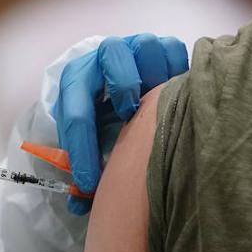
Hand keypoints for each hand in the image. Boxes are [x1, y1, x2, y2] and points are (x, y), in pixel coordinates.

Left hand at [52, 34, 187, 214]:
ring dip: (154, 74)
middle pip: (112, 52)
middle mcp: (105, 57)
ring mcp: (137, 48)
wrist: (117, 93)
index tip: (91, 180)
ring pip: (148, 46)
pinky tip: (177, 96)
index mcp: (76, 80)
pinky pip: (175, 50)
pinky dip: (177, 70)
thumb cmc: (99, 122)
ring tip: (157, 105)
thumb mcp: (87, 143)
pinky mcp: (164, 49)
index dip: (82, 146)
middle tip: (130, 113)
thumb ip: (85, 171)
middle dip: (122, 83)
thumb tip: (80, 205)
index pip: (74, 107)